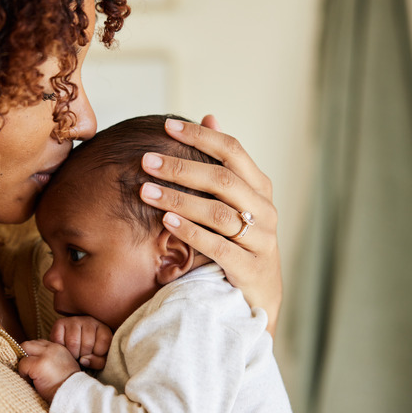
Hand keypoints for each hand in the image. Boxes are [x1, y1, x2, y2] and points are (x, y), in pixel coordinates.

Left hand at [19, 339, 80, 402]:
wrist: (73, 395)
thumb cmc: (67, 385)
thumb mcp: (64, 366)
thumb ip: (52, 359)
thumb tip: (36, 359)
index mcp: (59, 348)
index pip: (39, 343)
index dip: (33, 354)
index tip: (34, 365)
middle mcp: (52, 348)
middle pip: (29, 344)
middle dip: (25, 355)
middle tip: (28, 370)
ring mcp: (45, 355)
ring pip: (24, 349)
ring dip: (24, 363)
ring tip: (30, 376)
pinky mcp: (38, 364)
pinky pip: (22, 364)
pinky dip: (23, 373)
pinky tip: (31, 382)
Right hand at [49, 316, 112, 369]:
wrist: (74, 345)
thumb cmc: (90, 353)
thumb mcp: (100, 359)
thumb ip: (98, 362)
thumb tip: (83, 360)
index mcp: (103, 328)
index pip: (104, 342)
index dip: (98, 354)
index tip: (94, 355)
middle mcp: (89, 321)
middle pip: (87, 344)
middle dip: (84, 355)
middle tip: (82, 355)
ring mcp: (74, 320)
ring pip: (73, 342)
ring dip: (73, 354)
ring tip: (74, 353)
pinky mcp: (60, 323)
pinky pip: (59, 340)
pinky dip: (61, 349)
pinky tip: (65, 348)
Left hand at [140, 115, 281, 336]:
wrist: (259, 296)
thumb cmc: (240, 240)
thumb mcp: (236, 200)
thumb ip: (223, 163)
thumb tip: (210, 116)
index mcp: (260, 187)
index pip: (233, 150)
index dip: (200, 136)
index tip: (167, 125)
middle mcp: (265, 209)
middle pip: (223, 179)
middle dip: (181, 167)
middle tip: (147, 161)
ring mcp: (260, 239)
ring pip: (218, 212)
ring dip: (179, 199)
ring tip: (146, 191)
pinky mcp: (249, 268)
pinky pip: (217, 246)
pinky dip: (191, 231)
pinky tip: (166, 221)